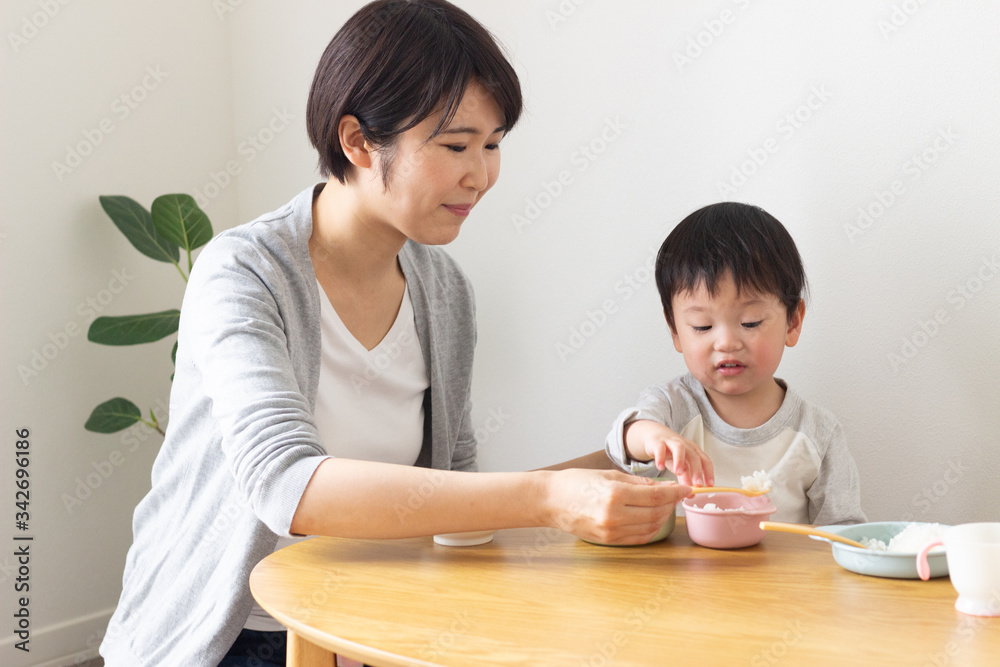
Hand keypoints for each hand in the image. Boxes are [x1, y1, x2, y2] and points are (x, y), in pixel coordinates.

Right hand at [541, 469, 691, 544]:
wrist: (550, 500)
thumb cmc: (576, 482)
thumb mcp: (608, 475)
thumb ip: (637, 482)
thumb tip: (661, 487)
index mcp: (615, 494)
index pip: (655, 496)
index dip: (675, 493)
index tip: (686, 490)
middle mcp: (614, 515)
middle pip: (655, 513)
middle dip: (671, 505)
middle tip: (677, 497)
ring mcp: (611, 531)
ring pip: (649, 527)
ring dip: (663, 517)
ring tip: (666, 507)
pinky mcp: (608, 541)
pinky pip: (638, 537)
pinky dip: (650, 529)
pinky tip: (653, 519)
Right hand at [624, 420, 713, 486]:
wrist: (655, 437)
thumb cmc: (671, 452)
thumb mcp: (680, 466)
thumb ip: (686, 478)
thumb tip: (691, 494)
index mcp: (694, 452)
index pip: (705, 461)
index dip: (709, 473)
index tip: (710, 485)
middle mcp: (685, 446)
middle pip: (694, 456)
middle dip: (697, 470)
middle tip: (697, 484)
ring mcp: (672, 443)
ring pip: (679, 448)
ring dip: (680, 460)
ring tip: (678, 472)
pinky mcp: (658, 442)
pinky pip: (660, 448)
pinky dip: (660, 457)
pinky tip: (660, 467)